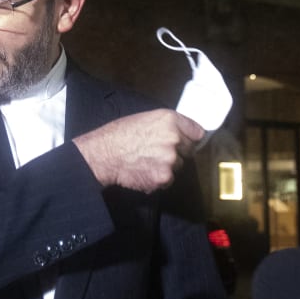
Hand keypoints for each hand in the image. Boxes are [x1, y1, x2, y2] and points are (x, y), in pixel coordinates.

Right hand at [73, 109, 203, 192]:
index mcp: (169, 120)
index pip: (197, 132)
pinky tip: (144, 171)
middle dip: (177, 152)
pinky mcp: (164, 177)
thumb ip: (166, 125)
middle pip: (189, 150)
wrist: (102, 155)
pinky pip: (168, 180)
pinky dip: (158, 179)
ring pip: (178, 166)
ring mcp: (170, 159)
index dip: (189, 138)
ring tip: (146, 162)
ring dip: (166, 166)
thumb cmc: (117, 136)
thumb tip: (181, 133)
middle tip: (156, 153)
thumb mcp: (143, 119)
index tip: (185, 142)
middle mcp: (174, 138)